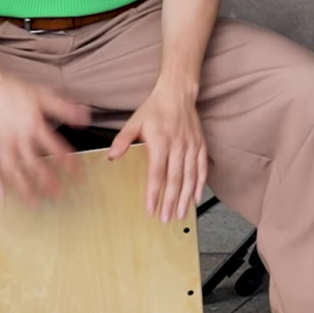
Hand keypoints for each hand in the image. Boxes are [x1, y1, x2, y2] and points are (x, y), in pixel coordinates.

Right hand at [0, 64, 90, 205]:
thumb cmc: (11, 88)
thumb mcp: (42, 94)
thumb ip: (64, 108)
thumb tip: (86, 117)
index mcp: (34, 125)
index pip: (57, 148)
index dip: (69, 164)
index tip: (79, 177)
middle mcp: (17, 138)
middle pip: (36, 165)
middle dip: (48, 182)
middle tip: (60, 196)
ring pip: (14, 171)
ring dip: (25, 189)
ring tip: (35, 204)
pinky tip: (1, 200)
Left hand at [110, 79, 206, 220]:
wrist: (178, 94)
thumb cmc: (155, 108)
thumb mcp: (134, 122)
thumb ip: (122, 141)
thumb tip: (111, 157)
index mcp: (161, 142)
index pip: (157, 173)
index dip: (154, 193)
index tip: (151, 209)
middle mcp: (178, 146)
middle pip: (175, 179)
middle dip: (170, 201)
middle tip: (165, 218)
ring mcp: (191, 146)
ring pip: (190, 177)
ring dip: (185, 197)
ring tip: (180, 213)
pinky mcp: (200, 145)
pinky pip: (202, 168)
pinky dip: (200, 184)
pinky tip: (196, 197)